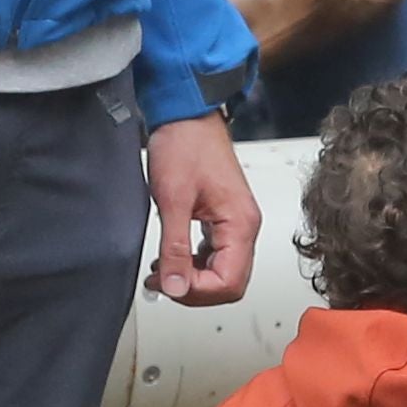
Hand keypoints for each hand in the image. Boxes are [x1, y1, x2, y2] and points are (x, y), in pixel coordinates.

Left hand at [143, 114, 261, 306]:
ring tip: (162, 272)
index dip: (196, 292)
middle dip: (194, 290)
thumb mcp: (173, 199)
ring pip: (222, 272)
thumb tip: (175, 286)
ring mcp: (235, 222)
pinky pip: (214, 255)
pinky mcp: (222, 217)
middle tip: (163, 282)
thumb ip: (175, 247)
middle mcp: (244, 226)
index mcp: (240, 223)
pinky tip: (171, 258)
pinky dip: (193, 264)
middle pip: (229, 282)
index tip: (168, 283)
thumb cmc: (185, 145)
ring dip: (192, 279)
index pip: (229, 282)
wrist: (186, 114)